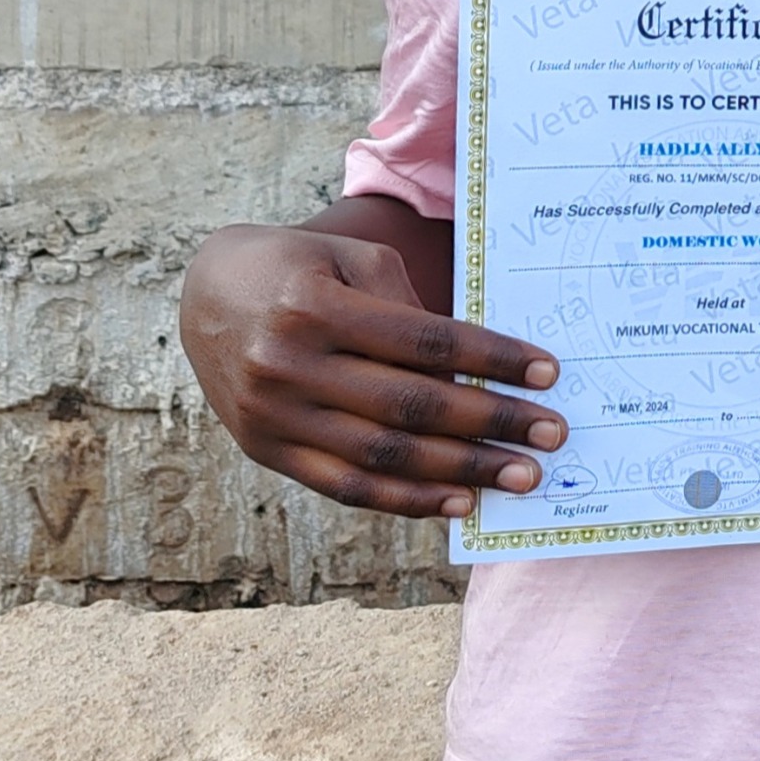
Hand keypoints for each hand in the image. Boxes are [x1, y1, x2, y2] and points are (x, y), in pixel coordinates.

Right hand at [179, 223, 566, 518]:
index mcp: (314, 307)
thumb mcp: (353, 258)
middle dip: (490, 424)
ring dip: (461, 473)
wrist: (208, 292)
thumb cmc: (300, 266)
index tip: (546, 372)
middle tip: (551, 434)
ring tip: (520, 477)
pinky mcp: (267, 452)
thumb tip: (475, 370)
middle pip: (410, 406)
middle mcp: (289, 367)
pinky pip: (346, 488)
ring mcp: (273, 418)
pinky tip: (457, 501)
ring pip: (383, 458)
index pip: (424, 342)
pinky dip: (407, 501)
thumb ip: (410, 308)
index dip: (490, 359)